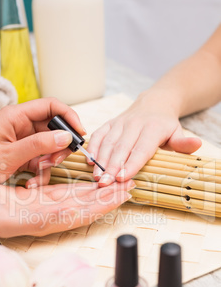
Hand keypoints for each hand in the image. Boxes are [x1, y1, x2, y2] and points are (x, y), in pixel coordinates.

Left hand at [0, 98, 84, 187]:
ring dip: (50, 162)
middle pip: (55, 128)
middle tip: (55, 161)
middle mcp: (22, 126)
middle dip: (59, 146)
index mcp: (15, 116)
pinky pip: (43, 161)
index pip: (51, 106)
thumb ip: (38, 145)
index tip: (79, 133)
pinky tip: (31, 182)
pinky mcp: (24, 157)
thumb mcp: (8, 156)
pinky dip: (41, 173)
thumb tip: (66, 137)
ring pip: (51, 147)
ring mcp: (24, 142)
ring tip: (37, 172)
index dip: (68, 116)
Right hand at [0, 177, 133, 236]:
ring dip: (100, 190)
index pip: (83, 213)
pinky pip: (65, 191)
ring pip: (79, 198)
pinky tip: (91, 181)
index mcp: (43, 221)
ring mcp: (43, 206)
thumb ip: (39, 218)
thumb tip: (69, 216)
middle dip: (109, 195)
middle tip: (131, 182)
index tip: (124, 193)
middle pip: (86, 206)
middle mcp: (47, 215)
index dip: (105, 204)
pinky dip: (81, 186)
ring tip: (119, 181)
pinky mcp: (37, 196)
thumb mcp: (7, 216)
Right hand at [87, 91, 201, 186]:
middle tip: (104, 183)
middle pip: (121, 148)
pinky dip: (93, 148)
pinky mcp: (110, 123)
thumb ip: (183, 142)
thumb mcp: (177, 132)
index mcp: (153, 128)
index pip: (141, 149)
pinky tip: (89, 161)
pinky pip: (99, 135)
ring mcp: (120, 122)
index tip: (122, 178)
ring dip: (100, 160)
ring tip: (96, 176)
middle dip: (111, 166)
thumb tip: (196, 145)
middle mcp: (134, 124)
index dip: (131, 164)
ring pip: (108, 142)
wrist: (154, 103)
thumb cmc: (165, 125)